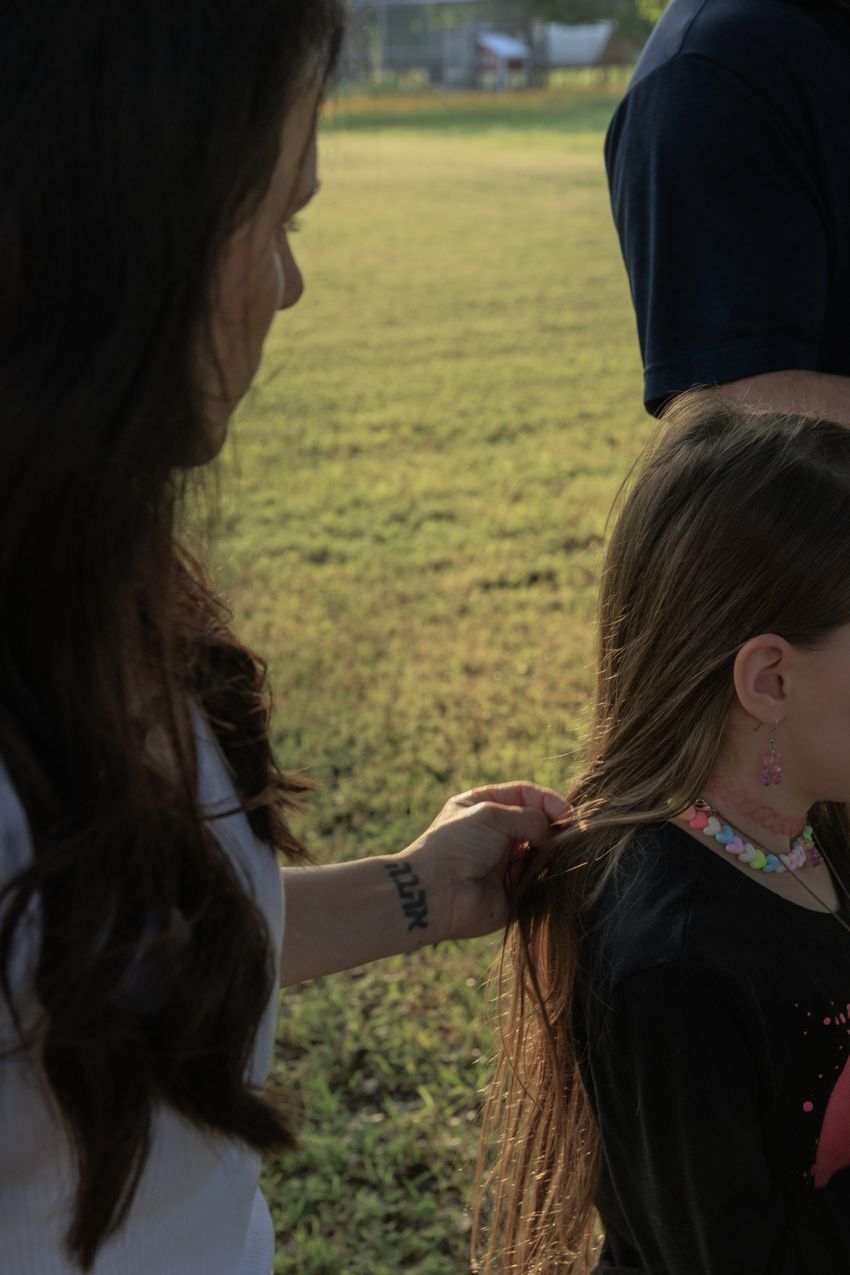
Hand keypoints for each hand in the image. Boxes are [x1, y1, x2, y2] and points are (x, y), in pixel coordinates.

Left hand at [401, 782, 569, 943]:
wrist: (436, 891)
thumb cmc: (457, 844)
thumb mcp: (491, 815)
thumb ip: (530, 817)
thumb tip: (555, 832)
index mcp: (483, 807)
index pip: (525, 796)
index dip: (549, 801)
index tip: (568, 814)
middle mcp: (495, 834)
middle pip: (537, 823)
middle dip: (554, 827)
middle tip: (570, 833)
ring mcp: (504, 863)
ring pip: (542, 852)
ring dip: (553, 851)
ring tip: (560, 853)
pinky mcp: (512, 891)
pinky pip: (539, 880)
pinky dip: (548, 875)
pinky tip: (552, 872)